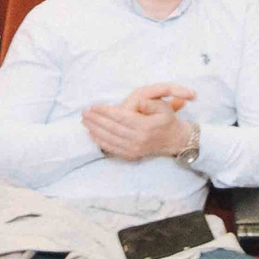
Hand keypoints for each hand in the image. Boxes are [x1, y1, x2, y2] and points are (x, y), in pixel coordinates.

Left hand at [81, 83, 196, 159]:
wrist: (175, 140)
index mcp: (146, 126)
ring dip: (95, 130)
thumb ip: (149, 103)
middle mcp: (139, 139)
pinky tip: (92, 134)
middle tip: (84, 112)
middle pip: (112, 128)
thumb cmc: (167, 120)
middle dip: (96, 120)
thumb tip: (137, 102)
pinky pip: (112, 149)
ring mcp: (135, 149)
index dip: (105, 111)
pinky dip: (100, 142)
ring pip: (110, 139)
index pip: (121, 117)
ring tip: (85, 121)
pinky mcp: (132, 155)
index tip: (94, 106)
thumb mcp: (163, 107)